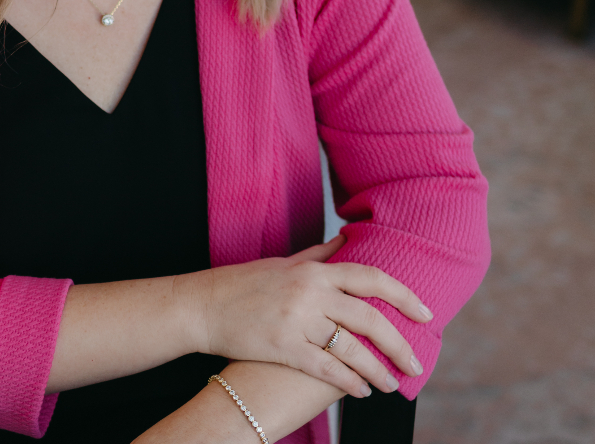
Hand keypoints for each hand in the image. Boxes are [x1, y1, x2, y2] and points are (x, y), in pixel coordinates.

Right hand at [178, 235, 431, 398]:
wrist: (203, 305)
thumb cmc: (243, 284)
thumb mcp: (284, 263)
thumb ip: (318, 256)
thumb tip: (346, 239)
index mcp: (313, 271)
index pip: (370, 278)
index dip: (402, 295)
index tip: (425, 312)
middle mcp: (309, 292)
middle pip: (368, 318)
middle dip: (398, 344)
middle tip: (415, 363)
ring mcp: (297, 321)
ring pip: (351, 349)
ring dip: (377, 370)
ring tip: (391, 383)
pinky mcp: (283, 347)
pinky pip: (326, 368)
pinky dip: (349, 381)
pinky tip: (361, 390)